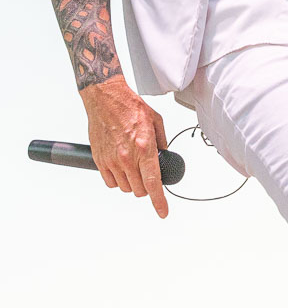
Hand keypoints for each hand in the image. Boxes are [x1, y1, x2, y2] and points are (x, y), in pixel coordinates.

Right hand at [79, 74, 168, 217]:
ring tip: (133, 166)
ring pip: (125, 188)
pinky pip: (110, 183)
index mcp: (144, 147)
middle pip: (140, 190)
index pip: (153, 183)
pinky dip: (117, 180)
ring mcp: (112, 160)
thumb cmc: (129, 106)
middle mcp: (127, 157)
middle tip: (148, 174)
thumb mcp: (155, 120)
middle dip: (147, 187)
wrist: (105, 99)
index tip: (163, 211)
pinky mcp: (100, 161)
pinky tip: (121, 168)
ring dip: (132, 183)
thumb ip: (161, 142)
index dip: (159, 201)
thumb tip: (164, 156)